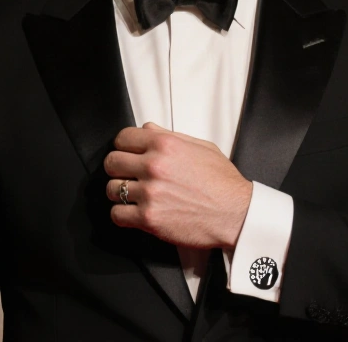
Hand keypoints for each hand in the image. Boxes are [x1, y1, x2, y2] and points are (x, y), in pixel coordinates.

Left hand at [104, 122, 252, 248]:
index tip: (126, 154)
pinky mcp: (149, 218)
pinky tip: (133, 213)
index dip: (123, 146)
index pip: (122, 138)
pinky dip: (122, 215)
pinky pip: (117, 215)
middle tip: (127, 175)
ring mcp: (149, 193)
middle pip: (112, 162)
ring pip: (111, 189)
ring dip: (119, 193)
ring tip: (132, 196)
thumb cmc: (223, 183)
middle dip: (118, 168)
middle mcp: (154, 166)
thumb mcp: (201, 147)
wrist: (236, 214)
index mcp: (165, 145)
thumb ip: (170, 136)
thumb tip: (148, 129)